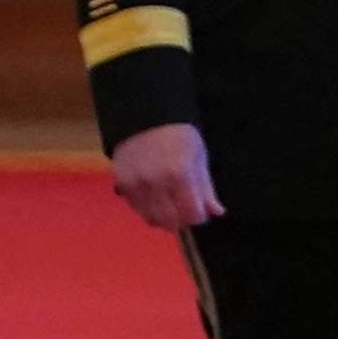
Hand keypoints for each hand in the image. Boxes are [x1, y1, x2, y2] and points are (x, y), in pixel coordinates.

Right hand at [108, 123, 223, 231]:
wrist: (145, 115)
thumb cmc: (179, 135)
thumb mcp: (198, 157)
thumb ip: (206, 188)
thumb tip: (216, 212)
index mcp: (180, 175)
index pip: (193, 215)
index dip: (199, 215)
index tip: (198, 208)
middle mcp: (156, 183)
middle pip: (171, 222)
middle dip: (181, 220)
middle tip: (183, 208)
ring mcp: (136, 185)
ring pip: (152, 219)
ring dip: (163, 217)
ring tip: (168, 203)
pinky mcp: (121, 183)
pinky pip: (136, 208)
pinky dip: (146, 208)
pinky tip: (153, 196)